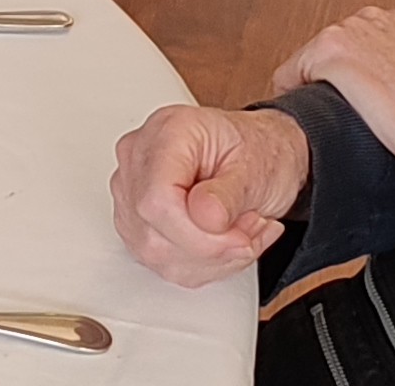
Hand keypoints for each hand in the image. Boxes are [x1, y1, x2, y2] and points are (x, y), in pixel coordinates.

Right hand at [111, 105, 309, 287]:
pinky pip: (163, 262)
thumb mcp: (259, 167)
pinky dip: (204, 263)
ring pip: (156, 253)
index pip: (156, 199)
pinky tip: (224, 240)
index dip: (196, 233)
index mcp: (168, 132)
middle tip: (250, 228)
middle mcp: (140, 159)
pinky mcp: (137, 222)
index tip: (238, 236)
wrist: (262, 155)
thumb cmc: (260, 150)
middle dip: (212, 246)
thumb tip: (205, 218)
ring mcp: (132, 192)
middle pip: (153, 231)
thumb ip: (229, 194)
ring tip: (241, 230)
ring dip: (211, 257)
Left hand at [271, 0, 394, 183]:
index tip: (364, 92)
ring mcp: (350, 34)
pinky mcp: (330, 55)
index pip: (364, 39)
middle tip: (344, 107)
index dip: (361, 69)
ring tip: (323, 113)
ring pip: (312, 57)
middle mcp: (375, 20)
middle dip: (337, 75)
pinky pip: (291, 72)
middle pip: (336, 46)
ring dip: (314, 83)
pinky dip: (291, 91)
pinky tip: (301, 112)